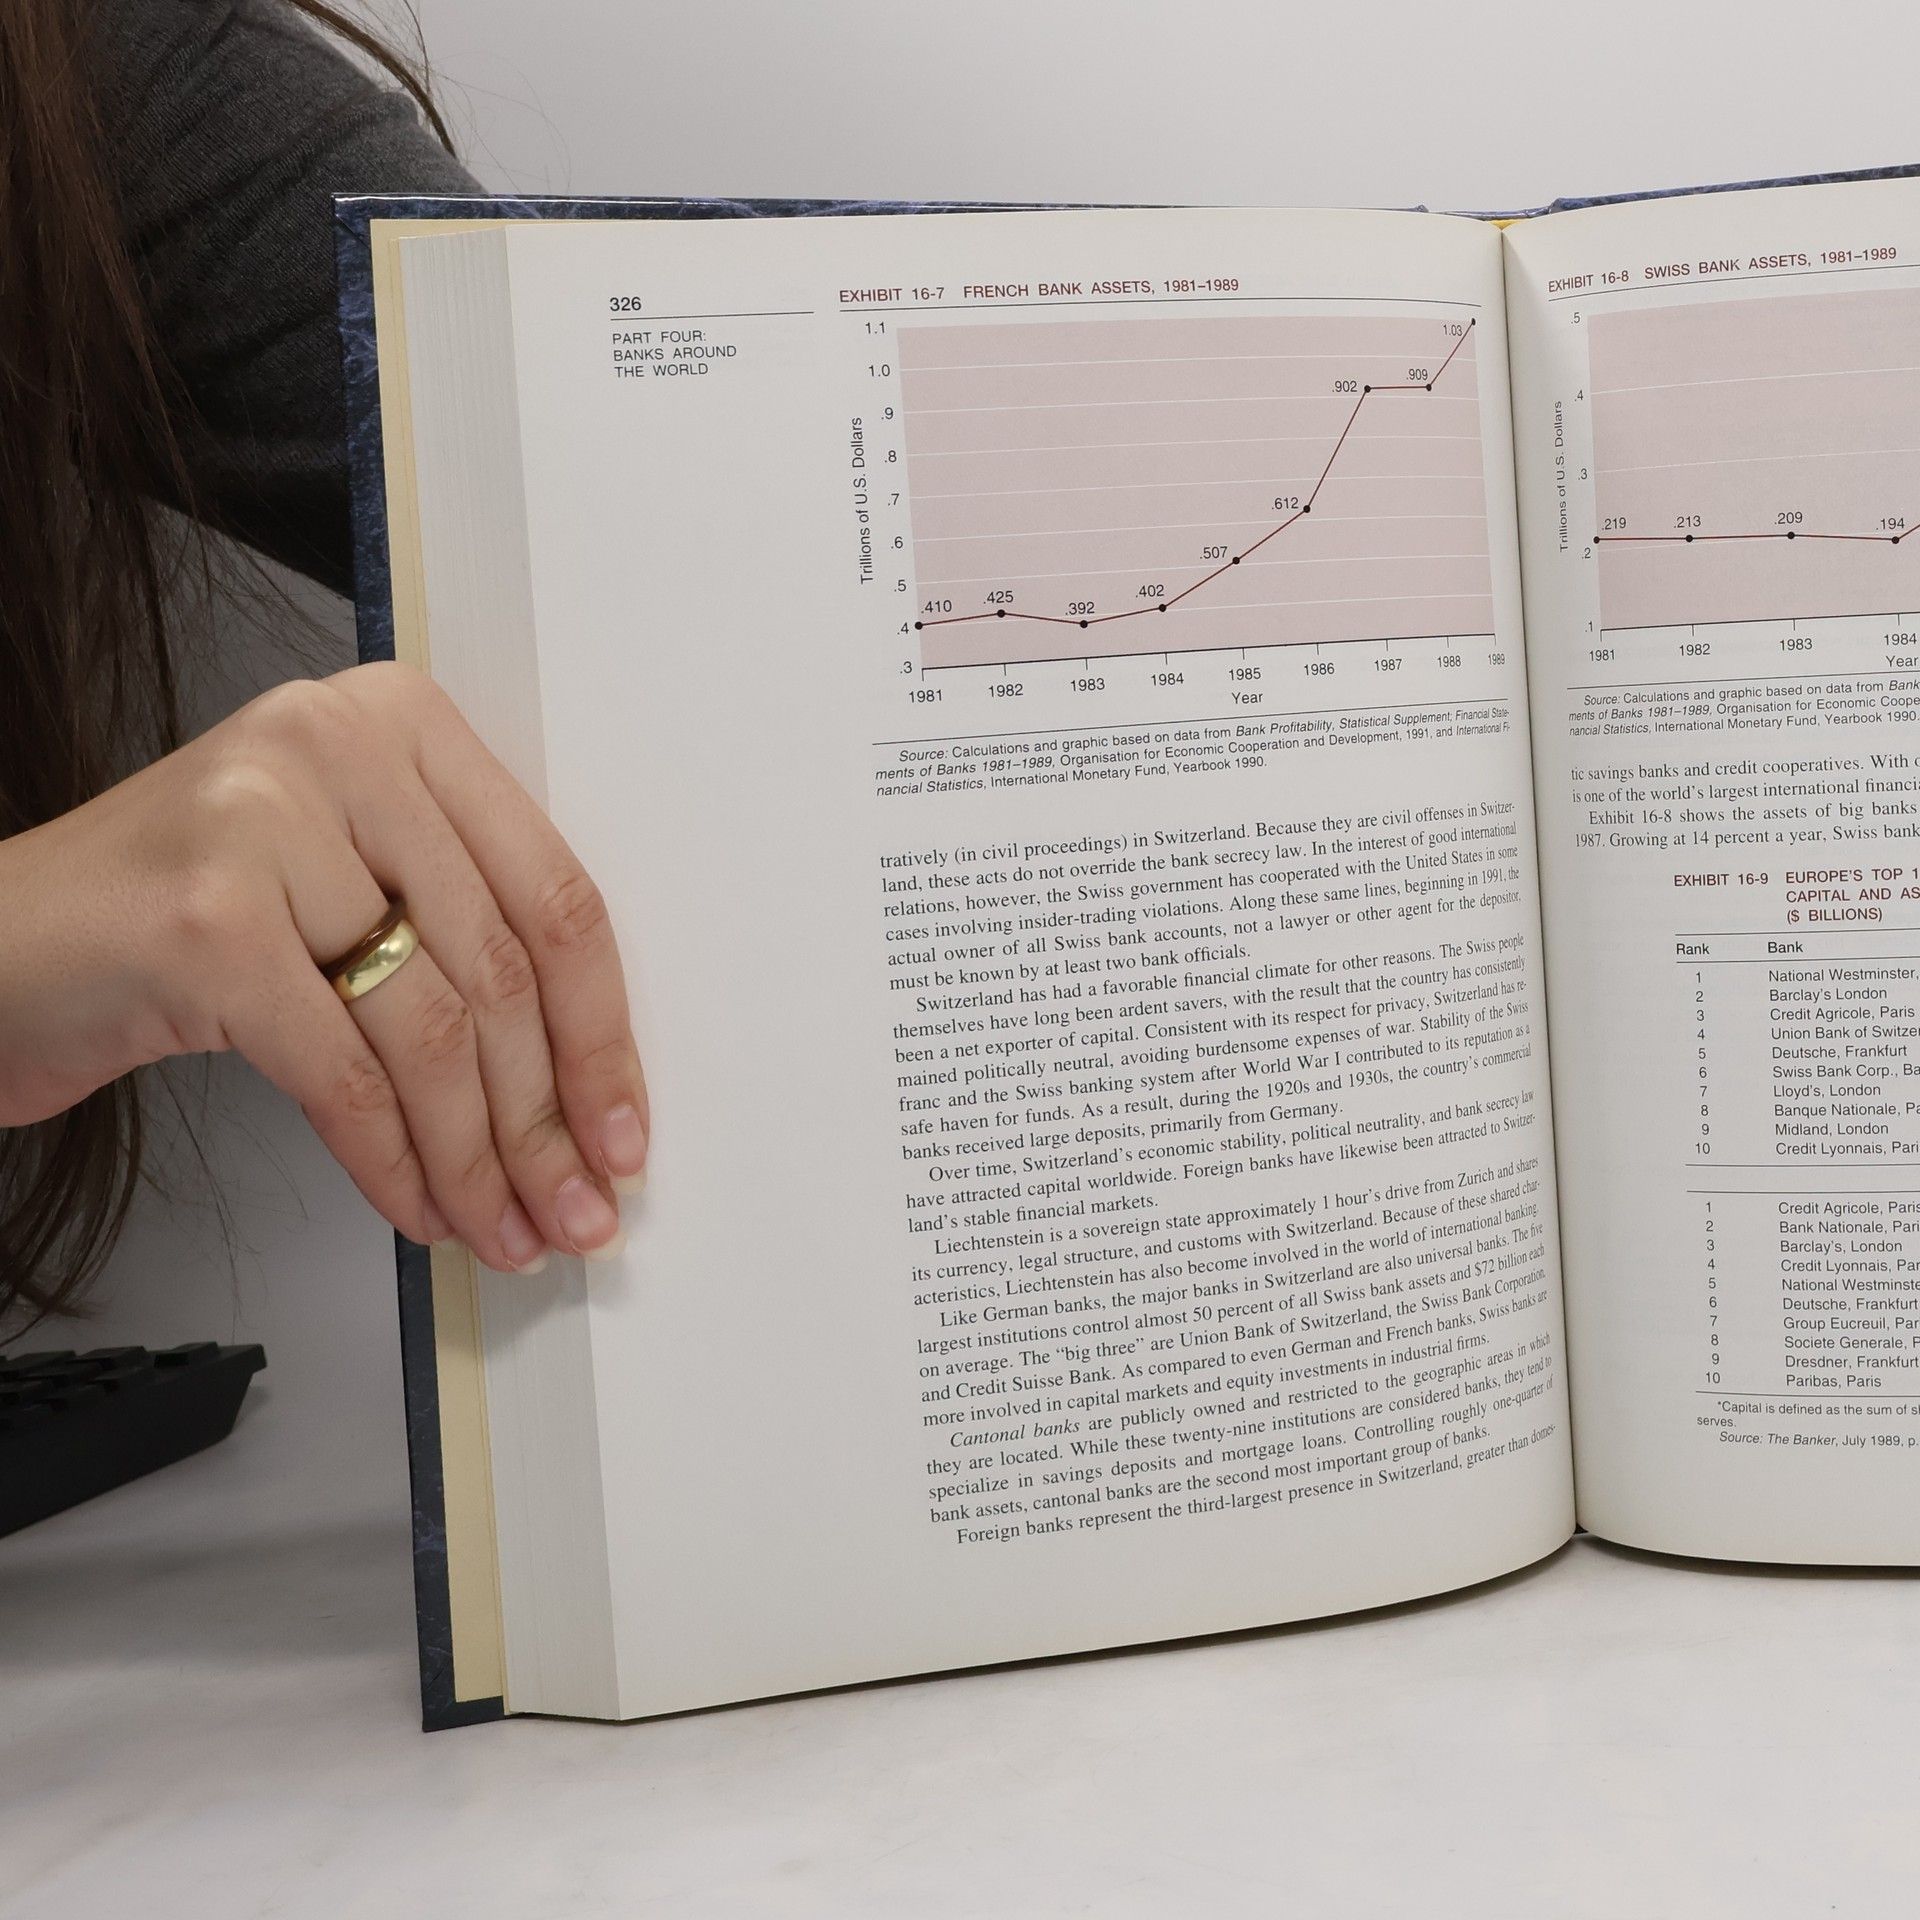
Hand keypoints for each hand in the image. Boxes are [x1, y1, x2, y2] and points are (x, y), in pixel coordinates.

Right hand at [0, 663, 646, 1270]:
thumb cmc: (178, 915)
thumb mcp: (342, 884)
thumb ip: (458, 936)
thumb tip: (584, 1085)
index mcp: (400, 721)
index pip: (555, 892)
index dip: (602, 1032)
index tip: (623, 1126)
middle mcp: (338, 746)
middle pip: (503, 971)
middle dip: (548, 1120)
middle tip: (578, 1207)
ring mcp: (264, 824)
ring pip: (434, 1033)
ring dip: (482, 1159)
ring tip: (509, 1227)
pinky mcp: (205, 922)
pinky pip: (348, 1078)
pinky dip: (397, 1163)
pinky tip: (423, 1209)